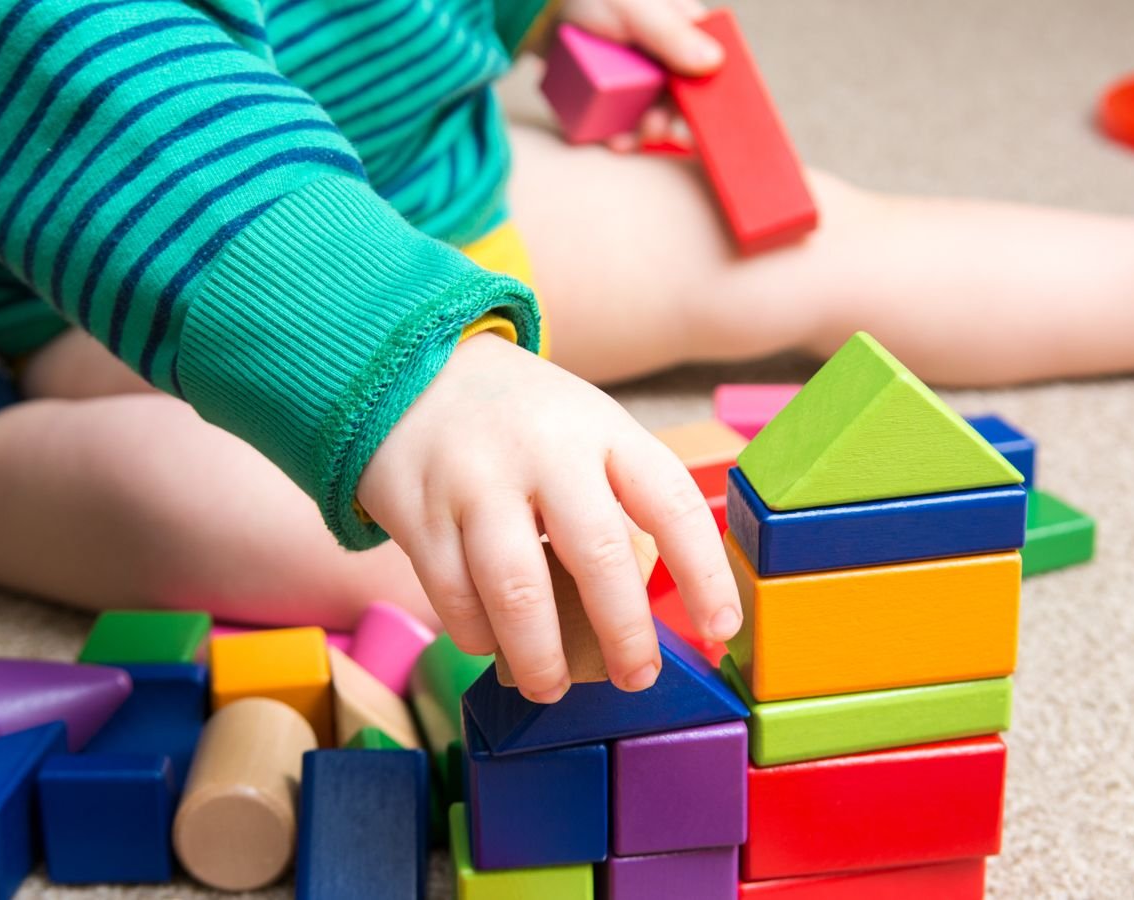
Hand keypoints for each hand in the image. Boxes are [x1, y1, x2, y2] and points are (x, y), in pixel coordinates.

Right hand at [357, 334, 740, 702]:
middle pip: (597, 555)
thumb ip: (620, 502)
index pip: (670, 503)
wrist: (413, 371)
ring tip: (553, 686)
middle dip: (624, 632)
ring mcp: (475, 481)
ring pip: (517, 590)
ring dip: (541, 655)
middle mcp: (543, 451)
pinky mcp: (418, 514)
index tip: (721, 628)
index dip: (704, 572)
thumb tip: (648, 612)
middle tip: (636, 677)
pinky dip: (478, 634)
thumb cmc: (524, 422)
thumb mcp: (587, 431)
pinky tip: (493, 644)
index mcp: (602, 429)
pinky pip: (454, 596)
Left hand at [556, 0, 719, 153]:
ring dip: (644, 131)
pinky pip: (621, 118)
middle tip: (655, 130)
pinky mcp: (610, 92)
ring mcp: (635, 75)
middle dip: (670, 119)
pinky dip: (621, 133)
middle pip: (679, 97)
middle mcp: (661, 54)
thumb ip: (671, 35)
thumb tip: (714, 63)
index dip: (710, 94)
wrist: (538, 9)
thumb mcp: (636, 8)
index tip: (706, 119)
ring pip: (651, 112)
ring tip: (628, 140)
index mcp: (679, 29)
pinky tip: (615, 140)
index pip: (708, 65)